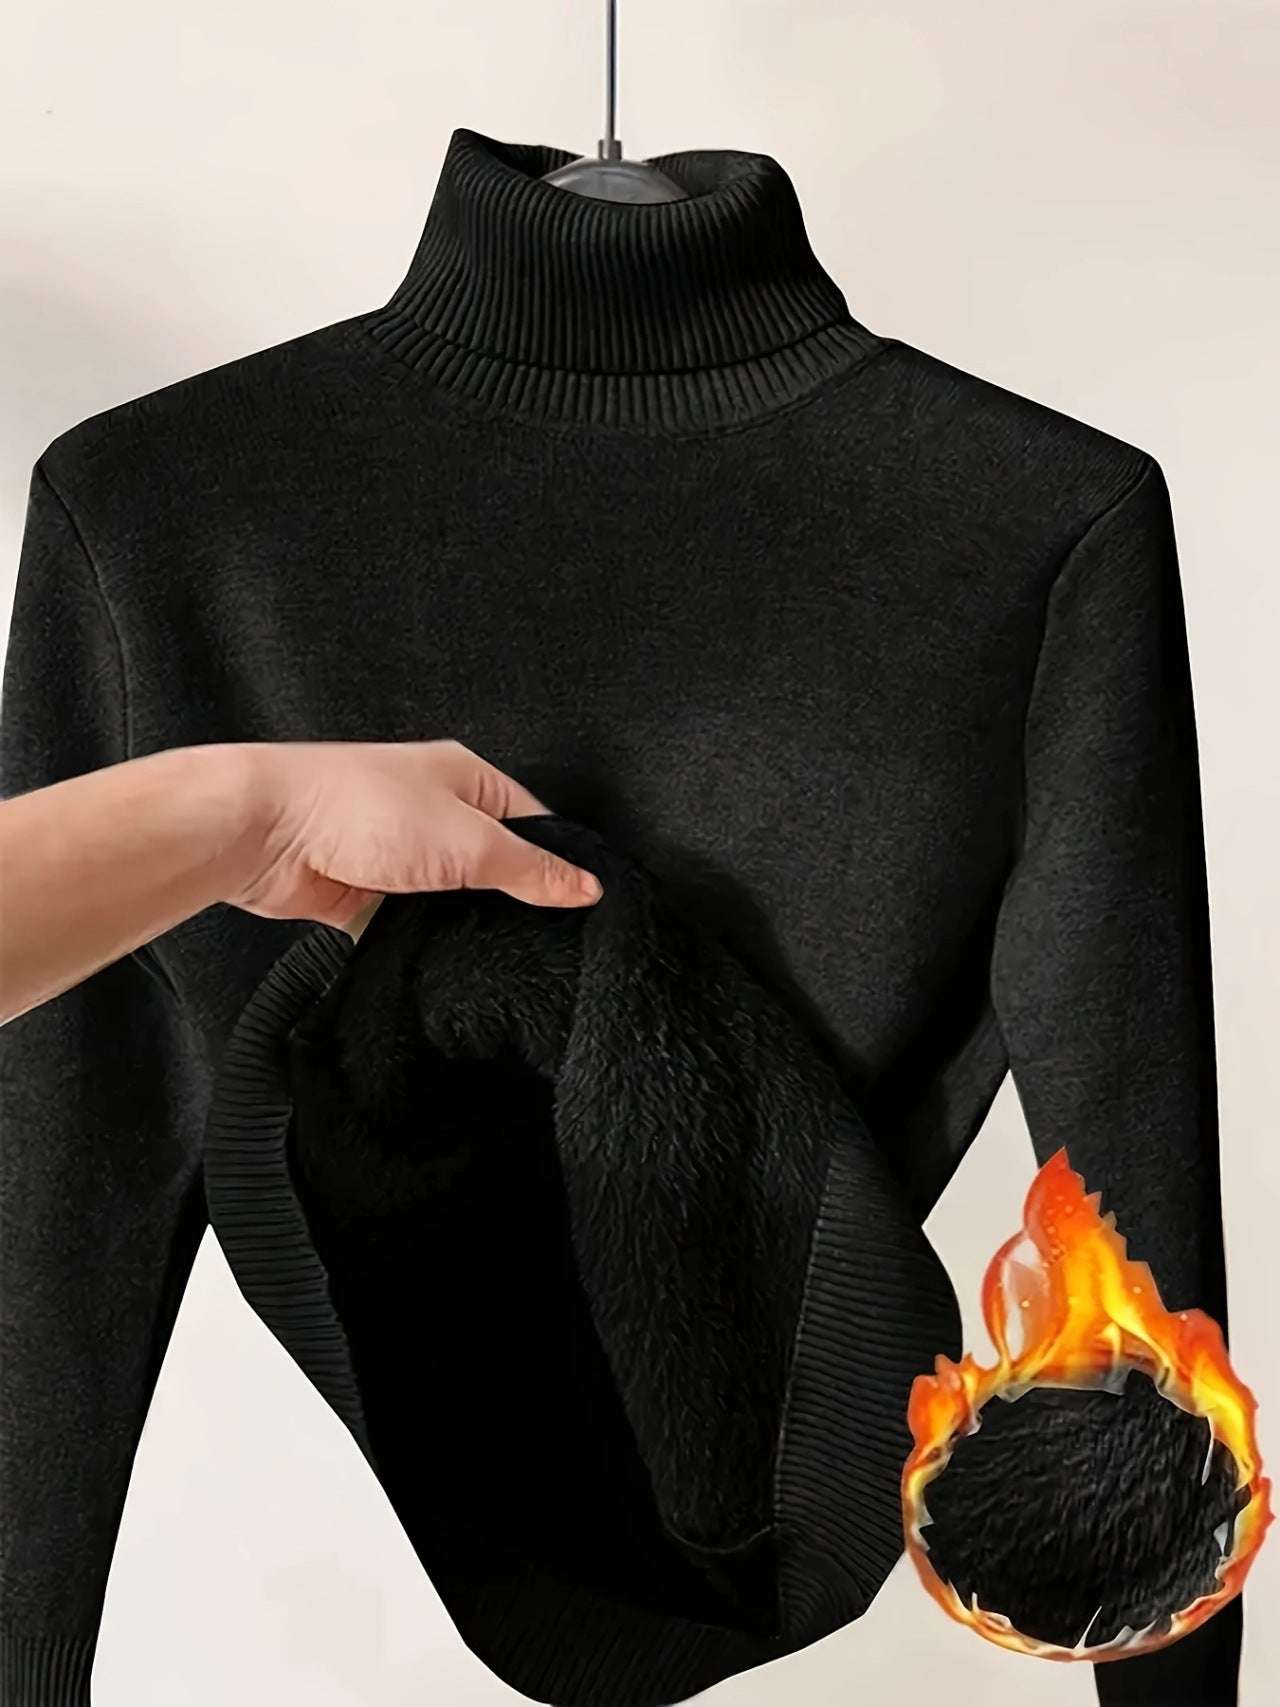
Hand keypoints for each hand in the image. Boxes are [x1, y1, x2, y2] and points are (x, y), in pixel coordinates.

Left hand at [225, 739, 602, 931]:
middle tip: (544, 941)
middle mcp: (434, 811)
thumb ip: (530, 869)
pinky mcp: (367, 892)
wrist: (263, 831)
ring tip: (493, 955)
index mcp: (466, 779)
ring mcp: (399, 853)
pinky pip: (411, 925)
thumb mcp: (468, 840)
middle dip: (511, 900)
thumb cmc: (357, 807)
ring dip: (463, 924)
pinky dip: (424, 942)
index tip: (584, 908)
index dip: (560, 864)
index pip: (534, 823)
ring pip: (453, 900)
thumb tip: (586, 887)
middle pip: (494, 864)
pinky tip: (442, 963)